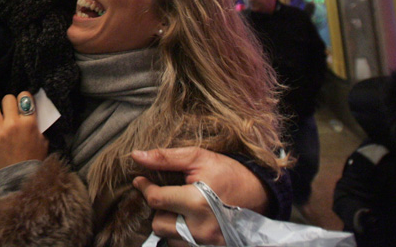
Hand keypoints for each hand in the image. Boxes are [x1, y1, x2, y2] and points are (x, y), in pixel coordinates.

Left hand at [0, 92, 47, 173]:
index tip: (22, 103)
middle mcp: (12, 124)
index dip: (23, 97)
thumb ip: (37, 126)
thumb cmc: (33, 161)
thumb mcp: (42, 141)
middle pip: (7, 98)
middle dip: (9, 104)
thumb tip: (31, 113)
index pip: (24, 97)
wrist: (19, 181)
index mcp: (29, 123)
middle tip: (9, 113)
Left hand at [132, 147, 268, 245]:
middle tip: (168, 194)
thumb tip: (137, 156)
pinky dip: (178, 232)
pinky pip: (179, 244)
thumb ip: (165, 157)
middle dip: (159, 207)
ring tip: (180, 207)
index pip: (157, 200)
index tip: (140, 180)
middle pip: (158, 223)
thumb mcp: (199, 158)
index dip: (145, 187)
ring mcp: (206, 242)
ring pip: (167, 236)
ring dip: (168, 221)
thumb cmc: (228, 173)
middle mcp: (202, 228)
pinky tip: (187, 219)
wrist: (259, 194)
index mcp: (198, 202)